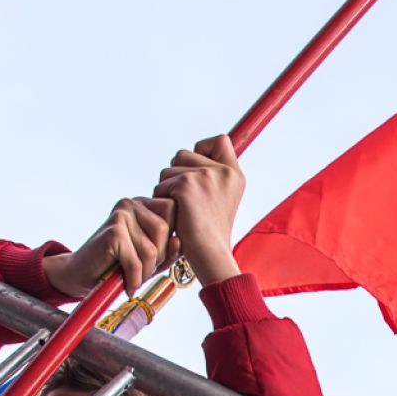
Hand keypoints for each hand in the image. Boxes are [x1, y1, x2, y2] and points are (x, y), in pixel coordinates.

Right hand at [42, 196, 173, 297]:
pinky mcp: (112, 233)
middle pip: (165, 230)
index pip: (174, 212)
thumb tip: (178, 242)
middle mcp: (131, 203)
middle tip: (143, 269)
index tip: (155, 255)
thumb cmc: (121, 266)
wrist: (81, 273)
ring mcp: (120, 215)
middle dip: (159, 257)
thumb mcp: (153, 258)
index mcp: (144, 204)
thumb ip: (170, 250)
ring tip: (133, 276)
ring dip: (146, 271)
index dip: (170, 238)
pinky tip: (127, 283)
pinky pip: (136, 262)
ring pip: (152, 249)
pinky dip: (134, 279)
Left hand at [155, 136, 244, 285]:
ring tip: (181, 210)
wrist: (210, 254)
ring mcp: (205, 176)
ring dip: (167, 188)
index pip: (219, 140)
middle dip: (176, 174)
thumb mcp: (221, 200)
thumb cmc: (211, 235)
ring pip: (168, 169)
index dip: (203, 149)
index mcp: (235, 175)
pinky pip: (161, 184)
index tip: (198, 169)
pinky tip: (175, 215)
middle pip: (183, 153)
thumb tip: (188, 157)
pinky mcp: (186, 185)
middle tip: (187, 201)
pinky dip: (162, 200)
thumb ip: (212, 177)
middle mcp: (223, 172)